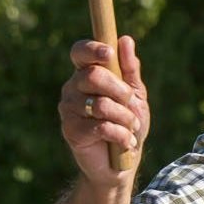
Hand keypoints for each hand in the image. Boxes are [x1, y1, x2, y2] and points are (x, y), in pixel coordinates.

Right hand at [59, 36, 149, 187]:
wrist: (122, 164)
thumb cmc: (128, 125)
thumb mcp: (135, 96)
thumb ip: (129, 70)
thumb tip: (125, 39)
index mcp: (86, 75)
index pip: (80, 52)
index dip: (93, 49)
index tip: (109, 53)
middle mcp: (72, 88)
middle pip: (94, 76)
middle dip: (121, 91)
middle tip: (131, 106)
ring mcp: (69, 110)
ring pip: (101, 104)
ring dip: (125, 117)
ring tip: (131, 128)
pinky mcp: (71, 131)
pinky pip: (101, 126)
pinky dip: (121, 134)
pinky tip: (125, 141)